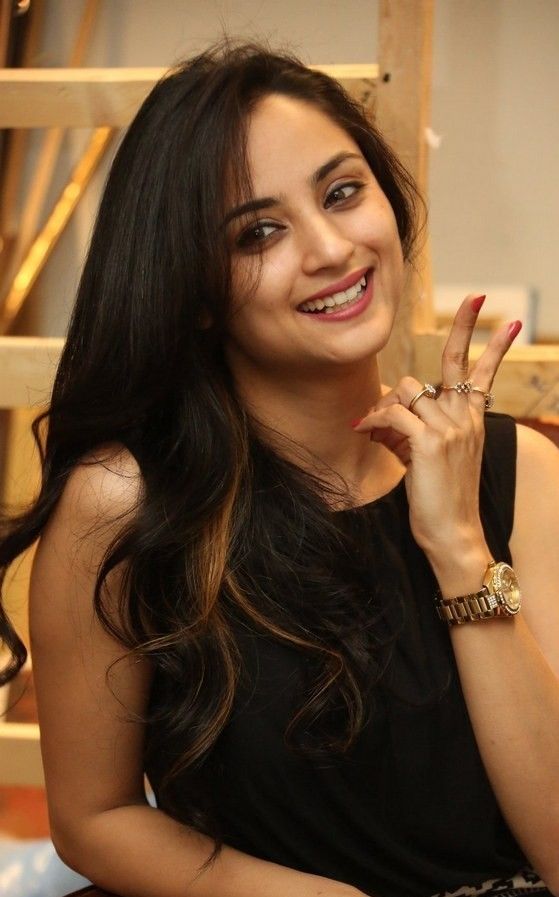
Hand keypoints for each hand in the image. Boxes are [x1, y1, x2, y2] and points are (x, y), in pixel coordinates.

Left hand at [352, 295, 520, 565]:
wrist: (453, 535)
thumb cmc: (440, 500)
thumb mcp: (430, 458)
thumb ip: (412, 429)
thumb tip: (380, 413)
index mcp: (472, 421)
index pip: (484, 375)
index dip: (495, 346)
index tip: (510, 320)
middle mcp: (465, 419)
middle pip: (456, 362)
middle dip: (466, 325)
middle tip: (477, 297)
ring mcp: (449, 428)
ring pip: (406, 391)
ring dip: (384, 406)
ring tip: (375, 430)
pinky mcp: (429, 441)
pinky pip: (393, 414)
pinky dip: (374, 420)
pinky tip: (365, 432)